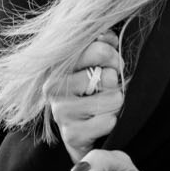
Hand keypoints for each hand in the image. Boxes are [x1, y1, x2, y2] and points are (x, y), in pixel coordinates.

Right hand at [47, 34, 125, 158]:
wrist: (82, 132)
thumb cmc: (91, 90)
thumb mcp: (95, 62)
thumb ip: (101, 43)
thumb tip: (106, 36)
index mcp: (58, 64)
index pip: (97, 50)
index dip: (113, 56)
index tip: (114, 63)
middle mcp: (53, 86)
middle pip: (107, 77)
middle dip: (116, 83)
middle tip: (110, 88)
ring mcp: (60, 112)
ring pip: (112, 99)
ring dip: (116, 104)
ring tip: (106, 105)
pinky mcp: (71, 135)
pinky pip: (108, 122)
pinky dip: (112, 122)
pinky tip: (102, 122)